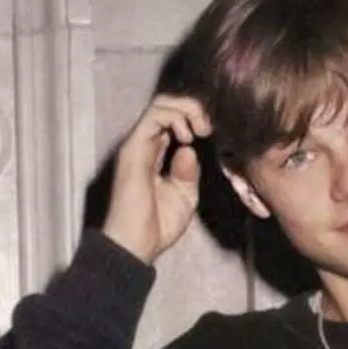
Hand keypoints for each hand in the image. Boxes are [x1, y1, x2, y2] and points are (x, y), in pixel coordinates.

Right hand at [103, 95, 211, 263]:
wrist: (137, 244)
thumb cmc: (158, 225)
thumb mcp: (185, 195)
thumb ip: (189, 171)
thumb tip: (190, 149)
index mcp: (157, 154)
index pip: (174, 120)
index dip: (195, 118)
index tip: (213, 133)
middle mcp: (145, 145)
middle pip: (168, 106)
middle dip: (194, 108)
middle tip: (208, 127)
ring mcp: (138, 144)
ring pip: (161, 104)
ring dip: (187, 109)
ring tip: (201, 129)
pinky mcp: (134, 147)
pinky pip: (154, 115)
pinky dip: (175, 116)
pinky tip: (189, 135)